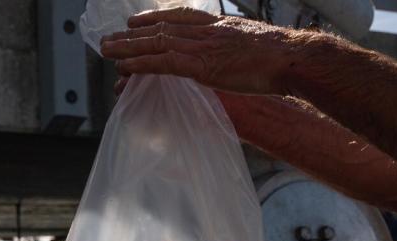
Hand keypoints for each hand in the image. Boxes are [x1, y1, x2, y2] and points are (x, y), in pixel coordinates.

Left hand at [101, 8, 304, 96]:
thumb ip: (236, 51)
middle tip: (110, 38)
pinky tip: (125, 68)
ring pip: (156, 44)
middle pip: (162, 28)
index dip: (156, 18)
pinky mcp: (201, 67)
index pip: (181, 17)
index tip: (137, 21)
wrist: (290, 59)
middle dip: (134, 34)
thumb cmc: (280, 58)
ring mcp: (202, 48)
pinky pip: (163, 64)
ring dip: (128, 48)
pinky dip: (141, 65)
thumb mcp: (253, 47)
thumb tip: (233, 60)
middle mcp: (206, 32)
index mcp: (219, 26)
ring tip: (106, 51)